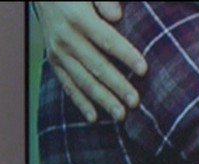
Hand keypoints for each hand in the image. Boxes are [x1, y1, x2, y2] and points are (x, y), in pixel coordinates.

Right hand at [33, 2, 147, 121]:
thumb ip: (105, 0)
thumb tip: (117, 16)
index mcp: (79, 19)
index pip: (107, 40)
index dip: (126, 55)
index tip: (144, 70)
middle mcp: (66, 39)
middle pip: (96, 67)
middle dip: (117, 86)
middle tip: (135, 102)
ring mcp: (59, 54)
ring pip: (83, 81)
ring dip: (102, 100)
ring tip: (120, 115)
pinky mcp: (55, 63)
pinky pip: (68, 86)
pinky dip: (81, 102)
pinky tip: (94, 117)